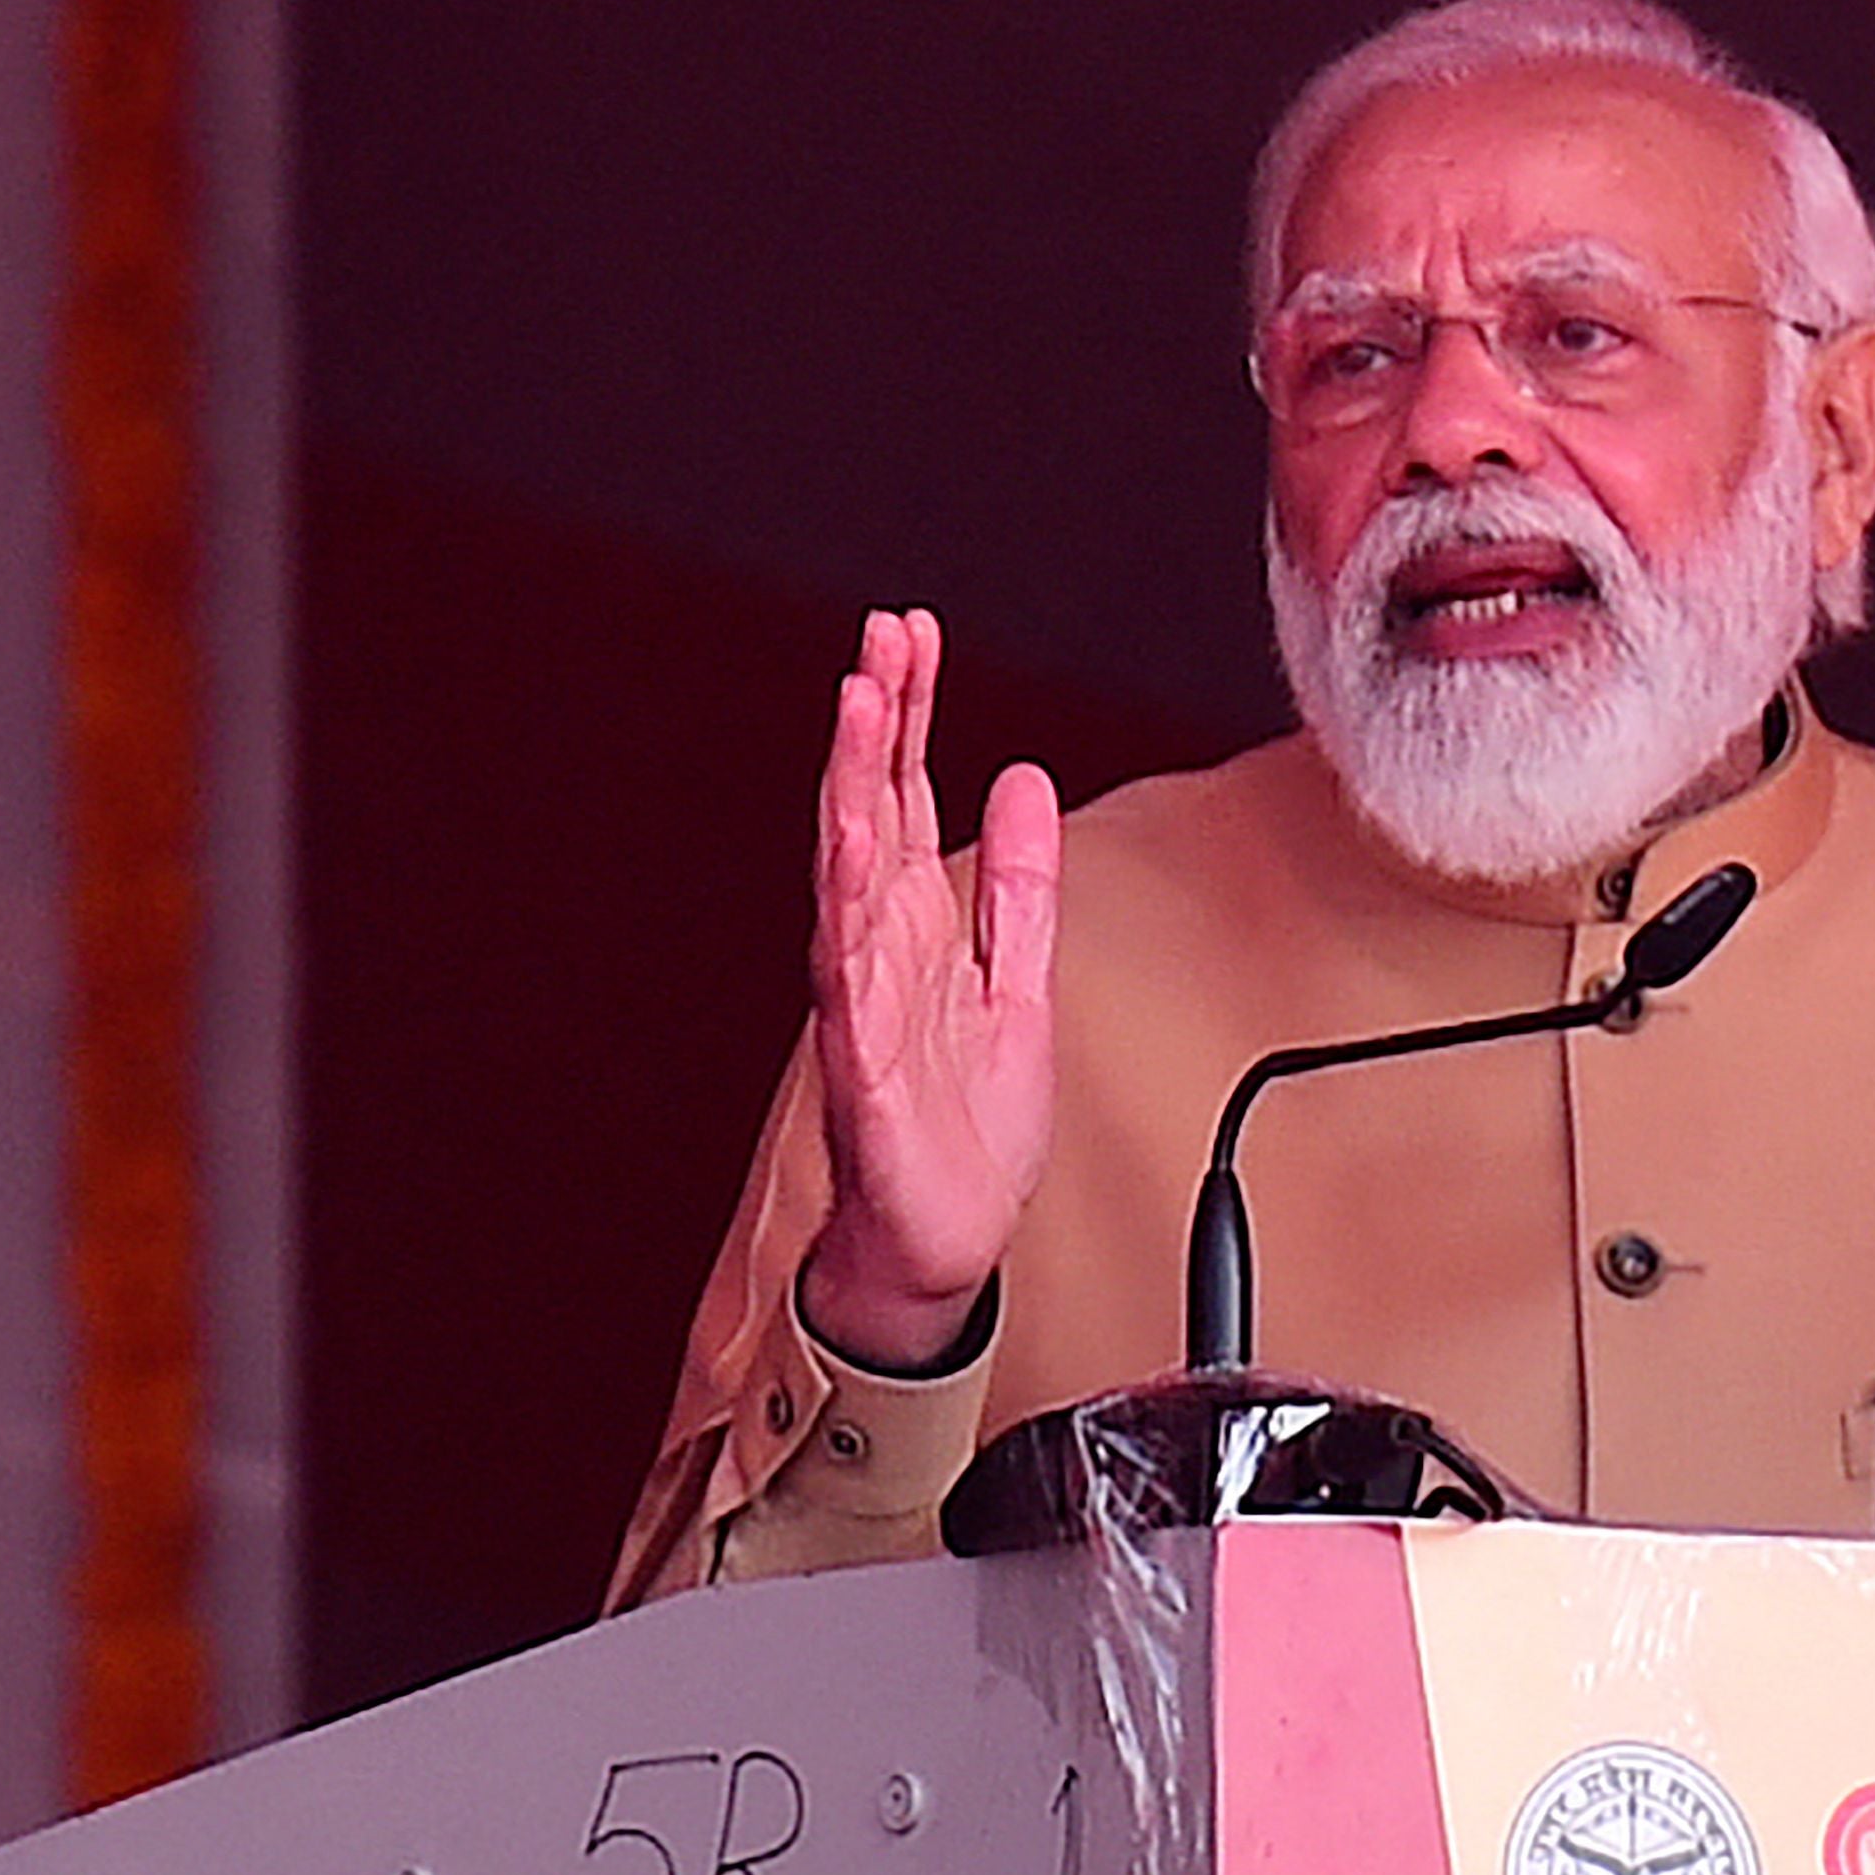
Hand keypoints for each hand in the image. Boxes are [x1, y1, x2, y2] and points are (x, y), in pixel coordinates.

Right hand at [797, 608, 1062, 1369]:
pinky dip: (853, 924)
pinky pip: (857, 988)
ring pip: (852, 879)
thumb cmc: (963, 1122)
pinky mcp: (869, 1072)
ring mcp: (867, 1005)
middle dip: (873, 724)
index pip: (902, 794)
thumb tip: (1022, 780)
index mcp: (913, 923)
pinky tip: (856, 864)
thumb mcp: (1018, 979)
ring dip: (852, 792)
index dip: (907, 713)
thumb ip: (1020, 885)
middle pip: (868, 812)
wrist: (943, 1241)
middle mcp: (878, 950)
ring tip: (861, 715)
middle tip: (882, 640)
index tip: (913, 634)